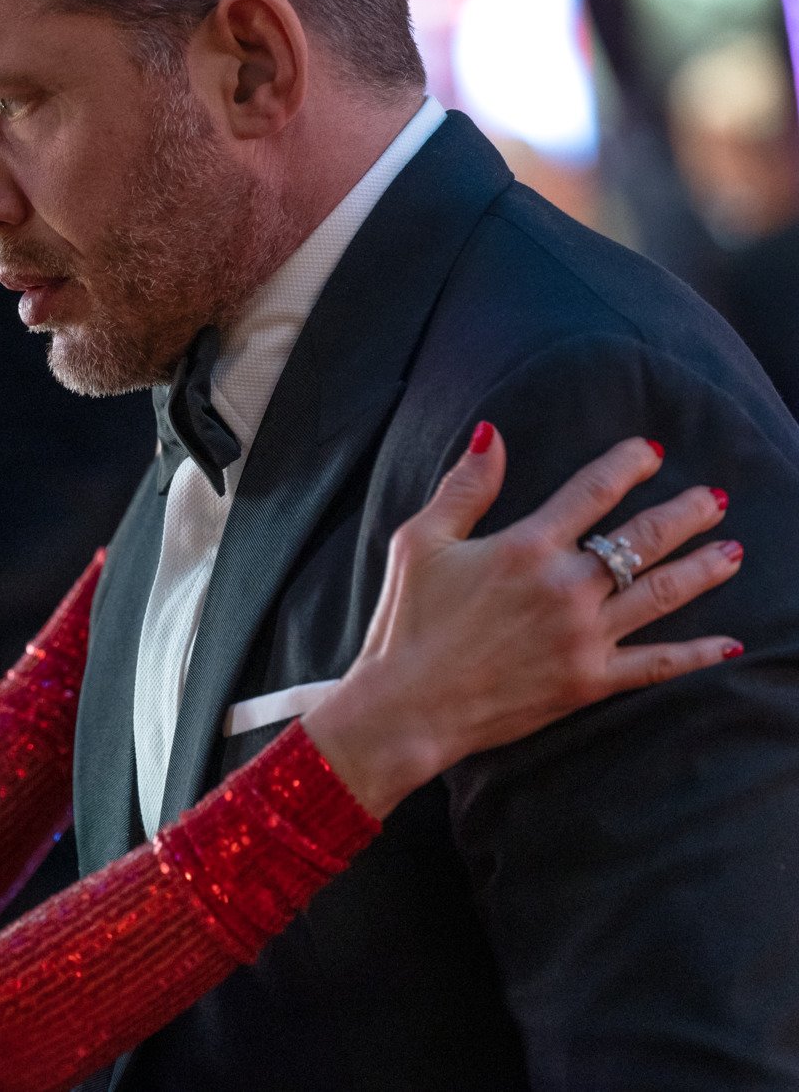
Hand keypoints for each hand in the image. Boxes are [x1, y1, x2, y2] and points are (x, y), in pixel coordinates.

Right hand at [304, 425, 741, 817]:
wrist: (408, 706)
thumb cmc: (407, 622)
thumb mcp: (419, 542)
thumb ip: (464, 488)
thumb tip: (493, 434)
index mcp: (526, 547)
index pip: (594, 491)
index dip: (629, 465)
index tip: (653, 451)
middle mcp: (566, 587)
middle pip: (644, 539)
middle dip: (686, 513)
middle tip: (716, 498)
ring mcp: (584, 637)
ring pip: (662, 594)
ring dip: (704, 569)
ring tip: (733, 551)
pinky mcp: (590, 681)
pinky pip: (658, 664)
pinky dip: (698, 654)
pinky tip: (729, 643)